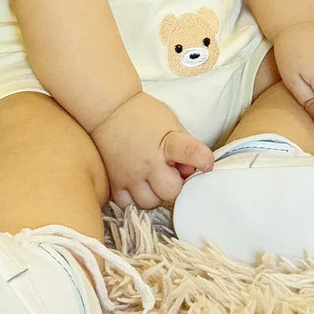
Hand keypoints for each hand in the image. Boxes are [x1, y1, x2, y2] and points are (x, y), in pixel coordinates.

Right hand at [89, 91, 213, 208]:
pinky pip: (128, 205)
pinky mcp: (114, 182)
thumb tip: (190, 172)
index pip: (193, 154)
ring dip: (155, 193)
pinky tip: (137, 183)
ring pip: (150, 203)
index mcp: (167, 142)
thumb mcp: (170, 121)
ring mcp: (130, 174)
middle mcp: (148, 161)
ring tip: (152, 177)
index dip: (205, 161)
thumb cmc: (142, 113)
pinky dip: (135, 198)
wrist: (108, 108)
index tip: (205, 163)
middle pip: (172, 192)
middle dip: (175, 183)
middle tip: (169, 170)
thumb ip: (185, 146)